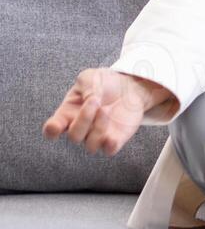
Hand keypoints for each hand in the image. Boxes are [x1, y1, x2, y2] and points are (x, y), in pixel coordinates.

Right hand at [41, 68, 167, 156]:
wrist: (129, 87)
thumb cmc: (103, 83)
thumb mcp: (90, 78)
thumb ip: (86, 87)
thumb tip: (91, 100)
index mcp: (67, 114)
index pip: (52, 129)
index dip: (52, 131)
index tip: (55, 126)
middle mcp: (80, 129)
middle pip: (74, 136)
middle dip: (84, 119)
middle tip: (96, 101)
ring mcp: (96, 136)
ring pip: (91, 145)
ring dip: (98, 129)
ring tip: (105, 111)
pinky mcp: (115, 139)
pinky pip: (109, 150)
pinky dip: (109, 146)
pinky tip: (111, 138)